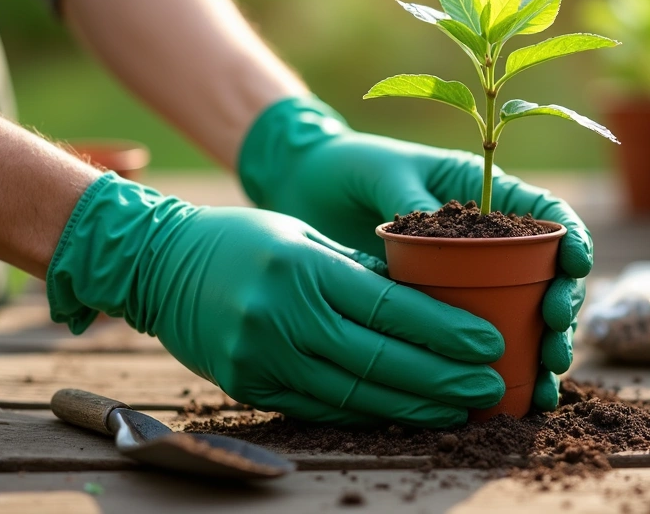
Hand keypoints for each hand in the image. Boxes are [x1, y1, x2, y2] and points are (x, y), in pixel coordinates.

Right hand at [46, 174, 505, 426]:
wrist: (159, 264)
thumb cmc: (245, 240)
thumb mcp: (305, 237)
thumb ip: (361, 272)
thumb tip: (429, 303)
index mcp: (303, 268)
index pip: (388, 307)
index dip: (444, 331)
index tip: (488, 344)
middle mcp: (282, 316)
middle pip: (379, 359)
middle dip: (442, 379)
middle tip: (490, 387)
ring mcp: (262, 356)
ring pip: (354, 393)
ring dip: (415, 406)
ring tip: (460, 409)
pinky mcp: (248, 385)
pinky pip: (321, 407)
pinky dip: (369, 412)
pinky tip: (407, 413)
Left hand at [239, 97, 592, 410]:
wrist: (308, 188)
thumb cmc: (352, 167)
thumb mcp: (385, 175)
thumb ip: (414, 202)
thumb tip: (439, 232)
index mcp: (486, 192)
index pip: (549, 213)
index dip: (573, 239)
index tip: (576, 267)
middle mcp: (491, 238)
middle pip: (551, 273)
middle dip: (563, 308)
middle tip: (554, 337)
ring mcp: (473, 277)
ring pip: (530, 314)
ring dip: (546, 347)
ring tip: (545, 378)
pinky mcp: (448, 310)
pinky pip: (487, 337)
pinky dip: (512, 368)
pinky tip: (523, 397)